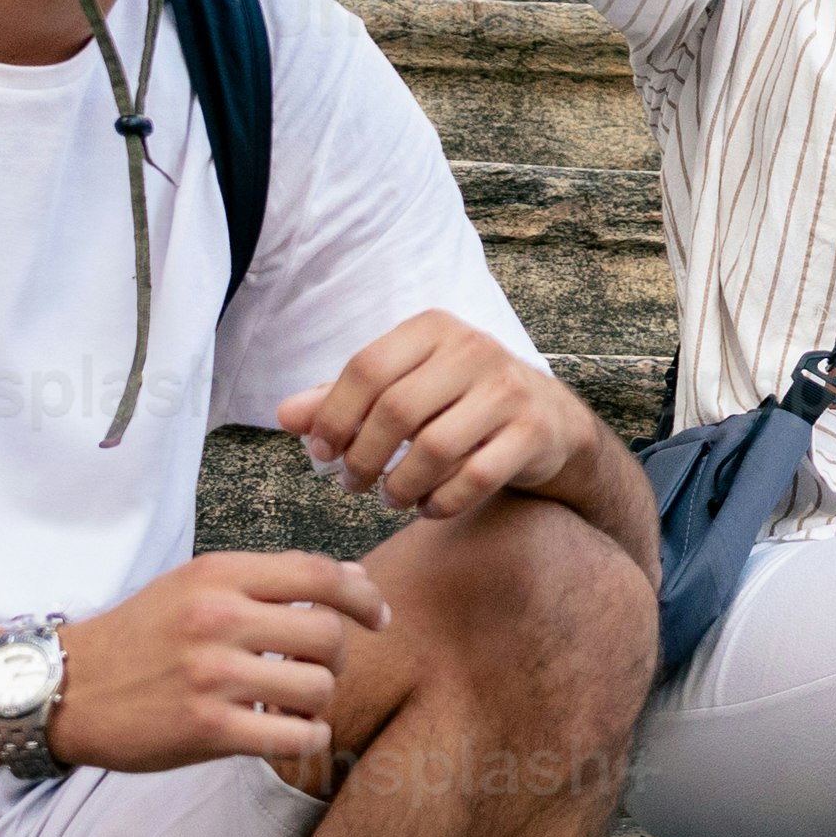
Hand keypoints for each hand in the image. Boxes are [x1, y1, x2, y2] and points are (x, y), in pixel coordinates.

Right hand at [63, 550, 392, 773]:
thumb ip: (269, 582)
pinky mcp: (209, 727)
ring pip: (319, 688)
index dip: (364, 597)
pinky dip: (306, 737)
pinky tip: (286, 731)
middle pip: (329, 635)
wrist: (64, 689)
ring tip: (291, 704)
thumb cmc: (139, 638)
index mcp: (218, 575)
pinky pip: (296, 735)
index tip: (378, 618)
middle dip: (337, 659)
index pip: (320, 574)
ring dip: (318, 702)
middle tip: (314, 671)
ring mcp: (213, 674)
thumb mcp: (194, 588)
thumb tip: (354, 577)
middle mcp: (217, 618)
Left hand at [278, 311, 601, 526]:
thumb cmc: (459, 404)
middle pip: (396, 410)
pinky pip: (474, 478)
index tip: (320, 454)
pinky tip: (428, 508)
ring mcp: (508, 389)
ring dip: (400, 486)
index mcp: (433, 328)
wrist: (551, 422)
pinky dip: (442, 502)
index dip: (334, 416)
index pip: (367, 368)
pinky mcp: (533, 432)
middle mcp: (473, 348)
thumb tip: (285, 416)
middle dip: (364, 458)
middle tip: (352, 485)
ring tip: (390, 499)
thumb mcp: (404, 389)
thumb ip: (344, 400)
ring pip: (434, 448)